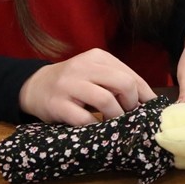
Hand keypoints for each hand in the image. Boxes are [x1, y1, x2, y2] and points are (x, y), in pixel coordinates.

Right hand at [18, 48, 155, 125]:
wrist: (35, 86)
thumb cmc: (73, 83)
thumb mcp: (95, 74)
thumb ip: (118, 81)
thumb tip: (149, 101)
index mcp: (97, 57)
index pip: (131, 75)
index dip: (144, 94)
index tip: (149, 108)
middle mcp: (83, 66)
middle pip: (124, 84)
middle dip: (131, 104)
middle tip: (128, 114)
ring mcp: (69, 85)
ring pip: (106, 101)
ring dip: (115, 116)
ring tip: (113, 121)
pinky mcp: (58, 104)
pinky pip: (85, 119)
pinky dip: (95, 125)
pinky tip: (95, 126)